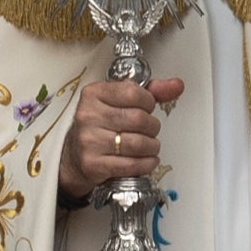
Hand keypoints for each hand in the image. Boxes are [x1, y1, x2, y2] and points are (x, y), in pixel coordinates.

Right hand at [61, 76, 184, 202]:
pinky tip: (147, 160)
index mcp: (94, 94)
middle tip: (150, 130)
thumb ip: (150, 92)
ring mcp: (89, 140)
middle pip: (139, 119)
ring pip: (138, 143)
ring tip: (150, 146)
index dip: (148, 102)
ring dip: (152, 147)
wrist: (73, 155)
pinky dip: (146, 164)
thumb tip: (176, 85)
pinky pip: (130, 165)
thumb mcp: (120, 101)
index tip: (147, 108)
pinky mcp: (93, 164)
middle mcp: (88, 115)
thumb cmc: (100, 125)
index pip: (133, 92)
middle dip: (152, 127)